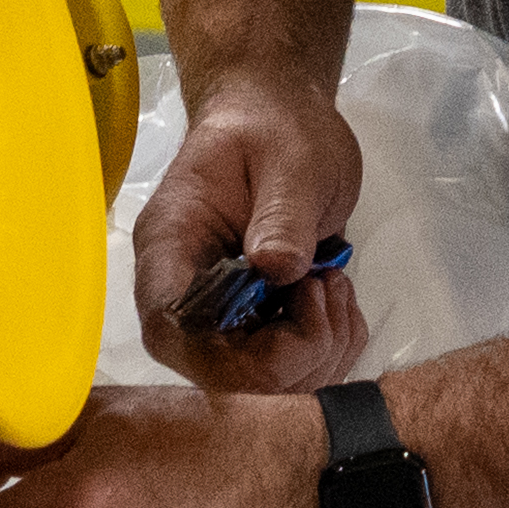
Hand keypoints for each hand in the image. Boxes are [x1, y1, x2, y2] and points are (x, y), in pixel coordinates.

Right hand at [131, 67, 364, 394]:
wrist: (282, 122)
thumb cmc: (277, 130)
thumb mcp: (292, 160)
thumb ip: (282, 213)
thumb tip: (275, 268)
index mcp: (171, 251)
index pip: (172, 331)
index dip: (230, 352)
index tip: (292, 311)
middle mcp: (185, 297)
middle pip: (219, 374)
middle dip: (292, 352)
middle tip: (326, 288)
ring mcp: (220, 317)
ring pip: (261, 385)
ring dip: (320, 350)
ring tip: (333, 285)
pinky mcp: (256, 326)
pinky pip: (293, 372)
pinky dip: (332, 347)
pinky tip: (337, 299)